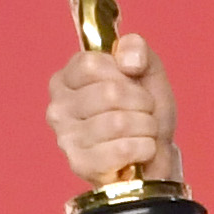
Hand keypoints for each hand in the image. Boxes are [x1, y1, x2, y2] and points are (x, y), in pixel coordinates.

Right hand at [44, 34, 175, 192]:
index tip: (133, 83)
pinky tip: (144, 149)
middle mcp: (58, 108)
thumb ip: (137, 48)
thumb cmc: (143, 111)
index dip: (124, 74)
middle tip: (145, 111)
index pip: (91, 64)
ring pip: (119, 123)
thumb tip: (127, 60)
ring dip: (147, 126)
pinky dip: (145, 148)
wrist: (156, 154)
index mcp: (65, 79)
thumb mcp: (146, 69)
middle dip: (141, 102)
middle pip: (109, 93)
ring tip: (146, 130)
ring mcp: (66, 139)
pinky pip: (122, 150)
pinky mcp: (82, 165)